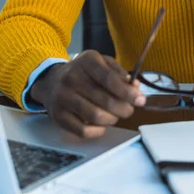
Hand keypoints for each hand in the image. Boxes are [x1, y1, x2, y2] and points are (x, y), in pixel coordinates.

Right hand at [30, 50, 145, 137]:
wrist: (52, 80)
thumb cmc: (83, 72)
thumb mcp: (101, 62)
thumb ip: (119, 73)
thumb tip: (135, 87)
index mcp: (86, 62)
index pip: (109, 79)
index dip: (127, 92)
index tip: (140, 100)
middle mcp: (72, 78)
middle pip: (105, 100)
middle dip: (124, 108)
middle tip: (129, 109)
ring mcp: (63, 98)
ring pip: (95, 116)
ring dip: (112, 119)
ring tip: (115, 115)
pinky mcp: (58, 116)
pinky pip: (83, 131)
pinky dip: (98, 131)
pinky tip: (101, 124)